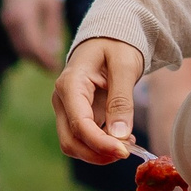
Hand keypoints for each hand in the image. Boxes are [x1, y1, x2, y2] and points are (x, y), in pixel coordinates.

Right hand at [1, 0, 65, 67]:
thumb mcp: (52, 5)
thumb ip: (53, 29)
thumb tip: (54, 51)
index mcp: (24, 17)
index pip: (34, 46)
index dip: (45, 59)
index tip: (56, 67)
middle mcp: (12, 22)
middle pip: (24, 51)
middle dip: (39, 62)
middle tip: (53, 69)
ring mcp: (6, 22)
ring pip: (19, 48)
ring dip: (32, 57)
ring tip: (48, 63)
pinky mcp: (6, 21)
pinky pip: (16, 41)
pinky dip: (26, 49)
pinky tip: (38, 52)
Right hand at [54, 37, 146, 163]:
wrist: (110, 37)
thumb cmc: (117, 45)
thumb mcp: (125, 66)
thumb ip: (121, 100)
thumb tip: (120, 135)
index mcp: (70, 84)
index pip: (79, 124)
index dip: (100, 144)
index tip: (124, 152)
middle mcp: (62, 99)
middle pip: (71, 141)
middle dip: (98, 154)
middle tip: (128, 151)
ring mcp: (67, 109)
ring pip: (74, 145)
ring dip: (99, 153)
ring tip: (128, 144)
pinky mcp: (76, 115)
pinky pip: (83, 139)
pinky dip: (101, 146)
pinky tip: (123, 139)